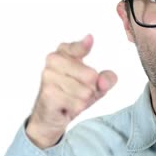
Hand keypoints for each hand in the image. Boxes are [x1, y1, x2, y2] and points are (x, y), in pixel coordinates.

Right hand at [26, 34, 116, 148]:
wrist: (51, 117)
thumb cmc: (72, 95)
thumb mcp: (95, 85)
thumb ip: (106, 79)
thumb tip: (103, 81)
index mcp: (63, 52)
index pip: (77, 47)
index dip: (84, 46)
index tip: (90, 39)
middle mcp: (54, 60)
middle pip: (91, 75)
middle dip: (91, 89)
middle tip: (78, 92)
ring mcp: (49, 76)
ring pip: (86, 92)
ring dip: (83, 101)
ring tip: (71, 99)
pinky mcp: (49, 93)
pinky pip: (78, 103)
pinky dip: (77, 108)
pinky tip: (66, 106)